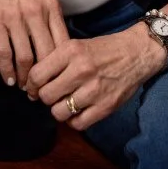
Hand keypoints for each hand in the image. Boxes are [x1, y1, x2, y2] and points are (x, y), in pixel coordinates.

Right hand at [0, 0, 69, 87]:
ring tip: (23, 87)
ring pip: (24, 58)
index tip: (58, 80)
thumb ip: (51, 16)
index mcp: (50, 6)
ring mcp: (15, 18)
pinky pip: (4, 53)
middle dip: (44, 78)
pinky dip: (7, 70)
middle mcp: (35, 12)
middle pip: (46, 55)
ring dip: (24, 78)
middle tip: (40, 91)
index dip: (61, 67)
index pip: (62, 43)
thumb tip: (60, 45)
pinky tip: (8, 78)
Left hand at [25, 21, 165, 130]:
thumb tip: (33, 81)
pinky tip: (77, 110)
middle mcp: (81, 70)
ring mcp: (94, 90)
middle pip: (46, 96)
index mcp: (71, 50)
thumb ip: (56, 60)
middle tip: (50, 95)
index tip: (32, 88)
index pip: (37, 75)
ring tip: (65, 102)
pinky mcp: (105, 106)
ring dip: (59, 109)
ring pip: (59, 112)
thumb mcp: (77, 44)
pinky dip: (74, 120)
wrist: (137, 53)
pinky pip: (77, 124)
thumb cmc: (104, 49)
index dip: (30, 85)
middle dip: (45, 97)